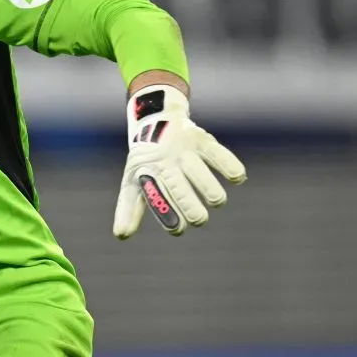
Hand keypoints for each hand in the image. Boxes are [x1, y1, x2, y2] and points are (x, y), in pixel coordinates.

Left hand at [113, 85, 246, 238]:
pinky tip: (236, 178)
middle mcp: (165, 162)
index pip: (154, 197)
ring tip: (216, 201)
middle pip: (180, 191)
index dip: (167, 216)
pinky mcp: (202, 140)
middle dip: (193, 211)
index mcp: (146, 173)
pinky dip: (231, 168)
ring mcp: (184, 150)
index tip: (178, 230)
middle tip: (199, 219)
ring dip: (214, 195)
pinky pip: (220, 155)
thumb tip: (121, 236)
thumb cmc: (146, 161)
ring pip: (202, 177)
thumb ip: (129, 208)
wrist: (156, 120)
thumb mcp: (132, 180)